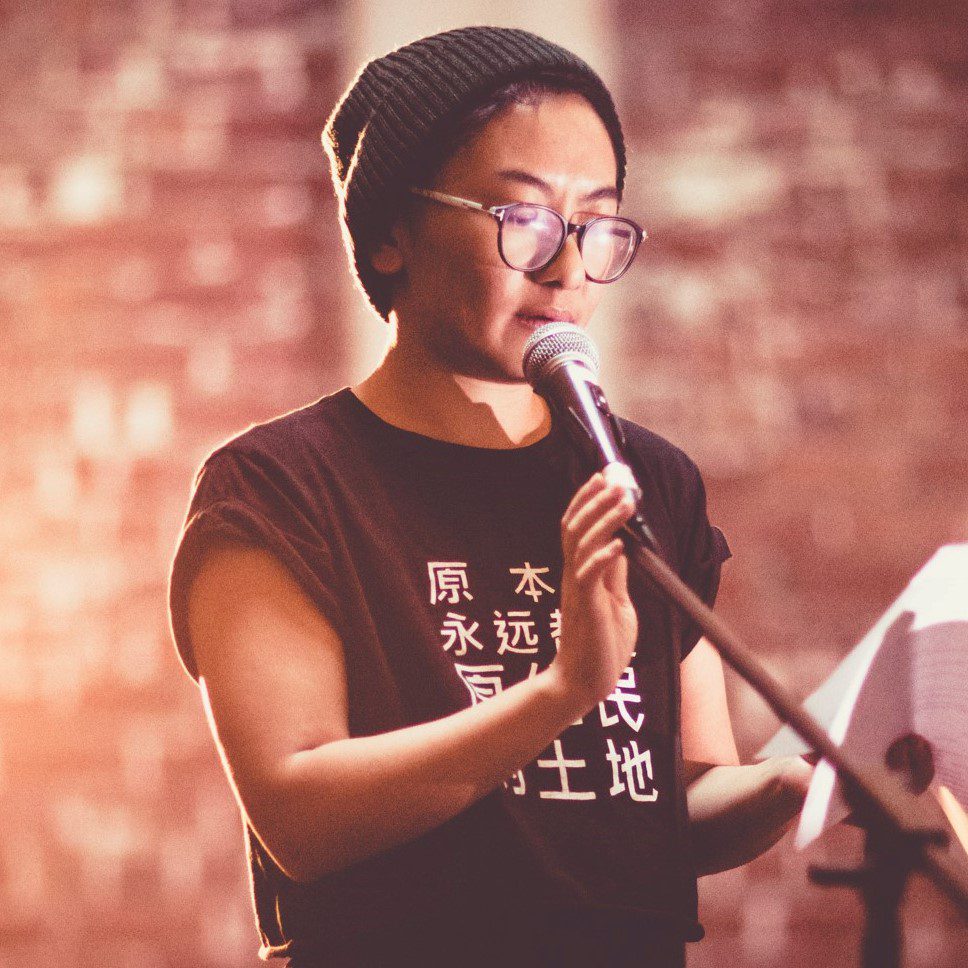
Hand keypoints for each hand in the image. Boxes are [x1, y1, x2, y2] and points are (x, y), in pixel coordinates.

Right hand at [549, 472, 637, 713]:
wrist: (584, 684)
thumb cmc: (601, 646)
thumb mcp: (615, 603)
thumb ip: (614, 575)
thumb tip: (623, 546)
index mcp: (580, 572)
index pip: (577, 526)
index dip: (587, 500)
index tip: (603, 477)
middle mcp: (574, 576)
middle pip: (576, 527)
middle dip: (595, 500)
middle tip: (615, 479)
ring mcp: (578, 591)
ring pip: (582, 545)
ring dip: (604, 520)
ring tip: (624, 500)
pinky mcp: (585, 610)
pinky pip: (590, 578)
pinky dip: (603, 559)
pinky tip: (619, 546)